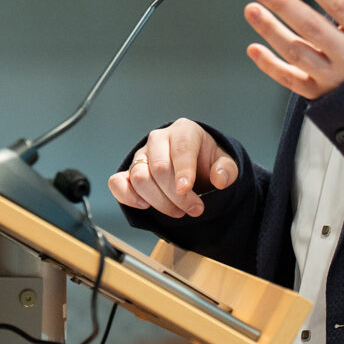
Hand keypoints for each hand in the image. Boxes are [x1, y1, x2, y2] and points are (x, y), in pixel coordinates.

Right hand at [107, 118, 237, 217]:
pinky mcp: (128, 172)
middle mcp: (159, 139)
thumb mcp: (224, 163)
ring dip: (159, 201)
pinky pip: (117, 183)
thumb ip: (226, 170)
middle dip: (176, 194)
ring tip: (177, 212)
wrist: (193, 165)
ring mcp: (141, 156)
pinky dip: (128, 196)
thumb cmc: (206, 161)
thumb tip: (219, 179)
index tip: (186, 190)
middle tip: (193, 209)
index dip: (183, 172)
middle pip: (159, 168)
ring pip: (140, 178)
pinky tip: (145, 206)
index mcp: (184, 131)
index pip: (180, 149)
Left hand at [244, 0, 343, 99]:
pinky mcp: (322, 96)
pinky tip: (253, 49)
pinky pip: (291, 81)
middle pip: (312, 27)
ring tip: (251, 9)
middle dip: (283, 5)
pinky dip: (270, 66)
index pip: (341, 6)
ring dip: (270, 31)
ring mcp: (334, 78)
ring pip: (296, 53)